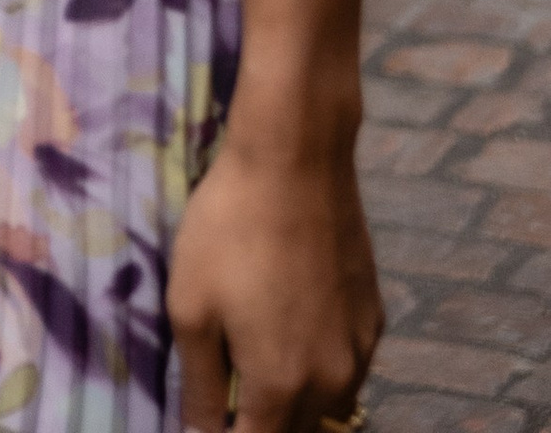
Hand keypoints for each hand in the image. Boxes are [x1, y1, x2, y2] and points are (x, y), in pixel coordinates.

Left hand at [169, 135, 381, 428]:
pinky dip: (322, 371)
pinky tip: (294, 331)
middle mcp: (332, 383)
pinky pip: (348, 370)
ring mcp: (361, 352)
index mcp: (280, 386)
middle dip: (261, 423)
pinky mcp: (375, 319)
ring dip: (295, 405)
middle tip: (229, 388)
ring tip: (259, 364)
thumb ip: (199, 384)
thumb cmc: (229, 228)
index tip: (210, 417)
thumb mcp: (190, 305)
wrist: (296, 159)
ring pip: (328, 409)